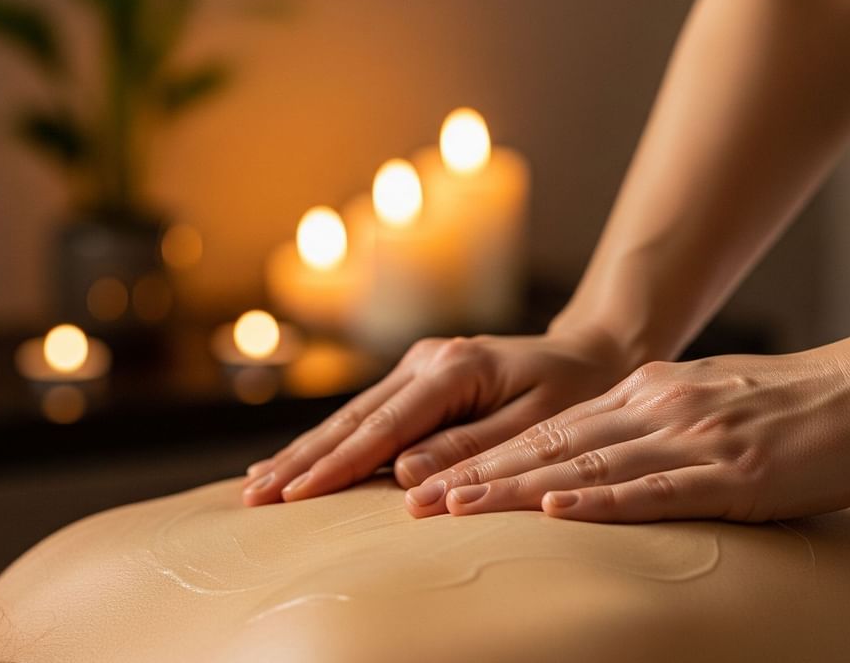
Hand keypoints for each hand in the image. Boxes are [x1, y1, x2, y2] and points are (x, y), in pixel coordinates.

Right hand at [241, 330, 637, 505]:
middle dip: (302, 460)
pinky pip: (366, 416)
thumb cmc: (575, 392)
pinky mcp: (418, 377)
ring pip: (351, 416)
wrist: (594, 352)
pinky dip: (328, 441)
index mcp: (455, 368)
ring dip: (304, 453)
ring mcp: (419, 364)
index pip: (385, 426)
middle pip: (353, 419)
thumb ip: (473, 448)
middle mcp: (428, 359)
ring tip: (257, 485)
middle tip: (255, 496)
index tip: (297, 493)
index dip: (338, 464)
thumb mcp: (537, 423)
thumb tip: (405, 475)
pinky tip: (294, 462)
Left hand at [404, 337, 849, 522]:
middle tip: (412, 499)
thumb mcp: (710, 401)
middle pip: (548, 444)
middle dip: (476, 474)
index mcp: (650, 393)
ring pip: (584, 465)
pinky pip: (654, 488)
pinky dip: (600, 501)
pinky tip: (557, 511)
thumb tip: (605, 451)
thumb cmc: (799, 407)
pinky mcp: (733, 472)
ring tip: (453, 508)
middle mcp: (657, 407)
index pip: (551, 429)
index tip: (433, 477)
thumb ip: (656, 421)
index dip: (487, 455)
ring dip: (514, 490)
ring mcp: (692, 437)